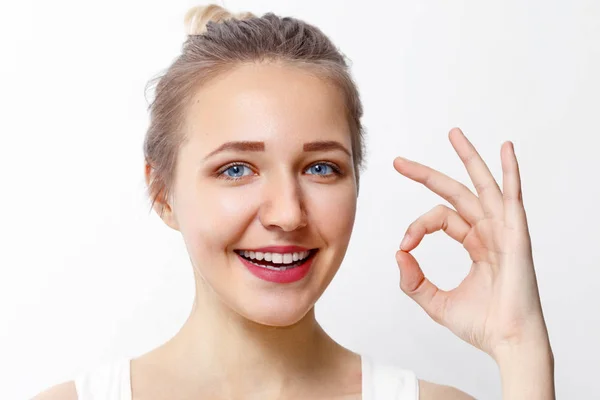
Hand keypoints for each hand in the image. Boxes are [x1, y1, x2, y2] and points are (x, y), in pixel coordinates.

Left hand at [393, 127, 549, 359]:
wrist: (507, 342)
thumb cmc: (481, 325)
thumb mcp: (434, 301)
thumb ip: (413, 280)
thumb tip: (398, 253)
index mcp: (474, 243)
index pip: (439, 217)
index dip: (416, 226)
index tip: (403, 245)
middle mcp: (489, 231)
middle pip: (456, 191)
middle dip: (427, 174)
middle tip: (399, 161)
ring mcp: (504, 231)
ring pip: (482, 186)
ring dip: (469, 158)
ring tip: (453, 134)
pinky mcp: (516, 237)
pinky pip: (513, 198)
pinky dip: (511, 173)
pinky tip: (506, 149)